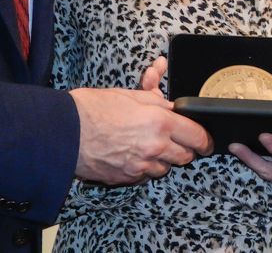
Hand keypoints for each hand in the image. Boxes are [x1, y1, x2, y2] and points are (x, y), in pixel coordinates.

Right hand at [69, 57, 210, 183]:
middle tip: (178, 141)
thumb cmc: (93, 108)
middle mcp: (155, 147)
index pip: (197, 137)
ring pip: (165, 169)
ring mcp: (140, 166)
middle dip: (185, 149)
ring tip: (151, 146)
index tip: (206, 141)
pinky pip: (145, 176)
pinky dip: (145, 168)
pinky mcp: (126, 177)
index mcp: (160, 123)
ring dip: (164, 160)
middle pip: (185, 157)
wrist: (64, 131)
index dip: (205, 139)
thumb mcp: (130, 95)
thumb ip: (155, 101)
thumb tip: (169, 104)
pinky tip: (133, 155)